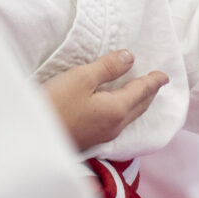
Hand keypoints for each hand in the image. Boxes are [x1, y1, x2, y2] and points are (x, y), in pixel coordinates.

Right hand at [43, 49, 167, 151]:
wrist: (33, 138)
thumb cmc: (56, 104)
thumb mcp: (81, 78)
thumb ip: (108, 68)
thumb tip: (130, 58)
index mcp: (117, 109)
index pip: (141, 91)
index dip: (154, 81)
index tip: (165, 75)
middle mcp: (115, 125)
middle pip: (139, 107)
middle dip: (150, 93)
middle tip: (157, 82)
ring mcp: (103, 135)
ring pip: (130, 116)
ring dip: (139, 103)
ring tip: (142, 92)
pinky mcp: (92, 139)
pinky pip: (119, 123)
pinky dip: (126, 110)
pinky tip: (119, 107)